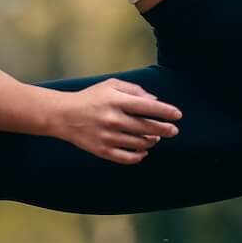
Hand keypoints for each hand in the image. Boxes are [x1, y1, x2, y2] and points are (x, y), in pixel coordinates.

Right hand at [51, 79, 181, 163]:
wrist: (63, 115)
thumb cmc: (91, 98)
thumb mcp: (111, 85)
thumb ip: (134, 90)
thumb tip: (155, 101)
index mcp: (116, 100)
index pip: (148, 107)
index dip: (166, 112)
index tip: (178, 115)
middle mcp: (113, 119)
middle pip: (147, 128)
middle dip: (165, 129)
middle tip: (174, 131)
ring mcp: (108, 137)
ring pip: (139, 143)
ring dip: (152, 141)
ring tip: (155, 138)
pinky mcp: (102, 151)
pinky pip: (127, 158)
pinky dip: (139, 156)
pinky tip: (143, 150)